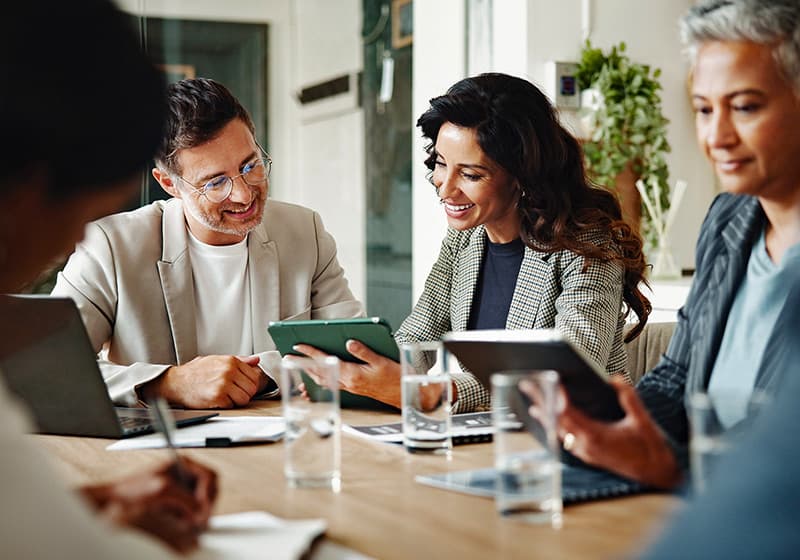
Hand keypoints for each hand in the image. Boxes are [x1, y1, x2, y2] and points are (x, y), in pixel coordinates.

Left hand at [81, 457, 217, 553]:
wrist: (114, 500)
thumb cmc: (131, 489)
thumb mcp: (162, 489)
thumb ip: (185, 498)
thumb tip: (200, 509)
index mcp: (183, 463)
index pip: (210, 476)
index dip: (209, 493)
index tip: (203, 507)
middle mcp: (184, 474)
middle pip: (210, 489)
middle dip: (205, 505)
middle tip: (198, 519)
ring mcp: (181, 488)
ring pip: (202, 502)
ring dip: (197, 513)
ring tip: (186, 521)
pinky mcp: (177, 501)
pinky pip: (193, 511)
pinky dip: (190, 518)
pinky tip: (180, 521)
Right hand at [149, 355, 266, 408]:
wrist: (177, 382)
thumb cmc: (195, 372)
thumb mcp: (217, 360)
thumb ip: (240, 360)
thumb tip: (256, 360)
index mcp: (231, 361)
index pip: (254, 376)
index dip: (249, 383)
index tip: (242, 386)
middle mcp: (229, 371)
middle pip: (252, 388)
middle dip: (244, 393)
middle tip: (233, 393)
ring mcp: (224, 384)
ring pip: (245, 398)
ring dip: (237, 400)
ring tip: (226, 396)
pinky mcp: (218, 396)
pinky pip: (233, 405)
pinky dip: (227, 405)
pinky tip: (217, 399)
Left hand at [293, 341, 403, 407]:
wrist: (401, 396)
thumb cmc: (394, 378)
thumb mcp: (381, 360)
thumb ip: (364, 352)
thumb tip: (349, 342)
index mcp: (353, 374)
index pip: (327, 360)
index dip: (311, 353)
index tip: (298, 346)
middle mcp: (348, 382)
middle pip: (320, 372)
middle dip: (303, 364)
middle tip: (289, 356)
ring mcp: (349, 387)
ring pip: (323, 380)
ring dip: (310, 372)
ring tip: (300, 364)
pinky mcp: (352, 389)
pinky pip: (331, 384)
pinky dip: (320, 379)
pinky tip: (317, 376)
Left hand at [524, 378, 681, 488]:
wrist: (657, 474)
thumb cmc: (651, 449)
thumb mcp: (643, 420)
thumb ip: (629, 398)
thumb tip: (616, 378)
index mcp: (596, 436)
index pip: (568, 413)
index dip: (557, 396)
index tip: (551, 380)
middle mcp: (586, 446)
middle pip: (557, 421)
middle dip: (542, 401)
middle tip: (529, 386)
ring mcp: (586, 453)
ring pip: (559, 432)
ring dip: (546, 416)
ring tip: (534, 403)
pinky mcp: (589, 456)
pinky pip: (567, 441)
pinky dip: (557, 428)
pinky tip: (554, 423)